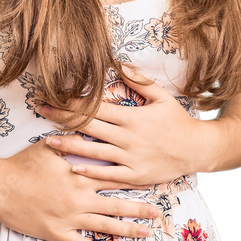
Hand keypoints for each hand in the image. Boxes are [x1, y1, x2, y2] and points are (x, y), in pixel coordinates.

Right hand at [0, 138, 165, 240]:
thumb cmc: (22, 164)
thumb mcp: (49, 146)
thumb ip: (71, 141)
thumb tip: (88, 132)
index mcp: (80, 175)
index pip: (114, 177)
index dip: (135, 179)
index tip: (152, 180)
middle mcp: (80, 197)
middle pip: (117, 203)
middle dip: (140, 208)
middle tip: (159, 212)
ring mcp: (71, 217)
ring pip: (106, 225)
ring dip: (128, 229)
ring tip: (146, 233)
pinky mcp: (59, 233)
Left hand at [34, 65, 203, 185]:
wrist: (198, 149)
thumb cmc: (178, 121)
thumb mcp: (162, 96)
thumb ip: (139, 81)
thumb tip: (119, 64)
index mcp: (132, 117)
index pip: (96, 107)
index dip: (73, 102)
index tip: (55, 96)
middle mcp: (129, 137)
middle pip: (90, 126)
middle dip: (63, 117)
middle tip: (42, 111)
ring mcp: (131, 158)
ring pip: (95, 151)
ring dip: (70, 145)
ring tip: (49, 141)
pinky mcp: (136, 175)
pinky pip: (109, 175)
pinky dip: (91, 172)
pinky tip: (74, 168)